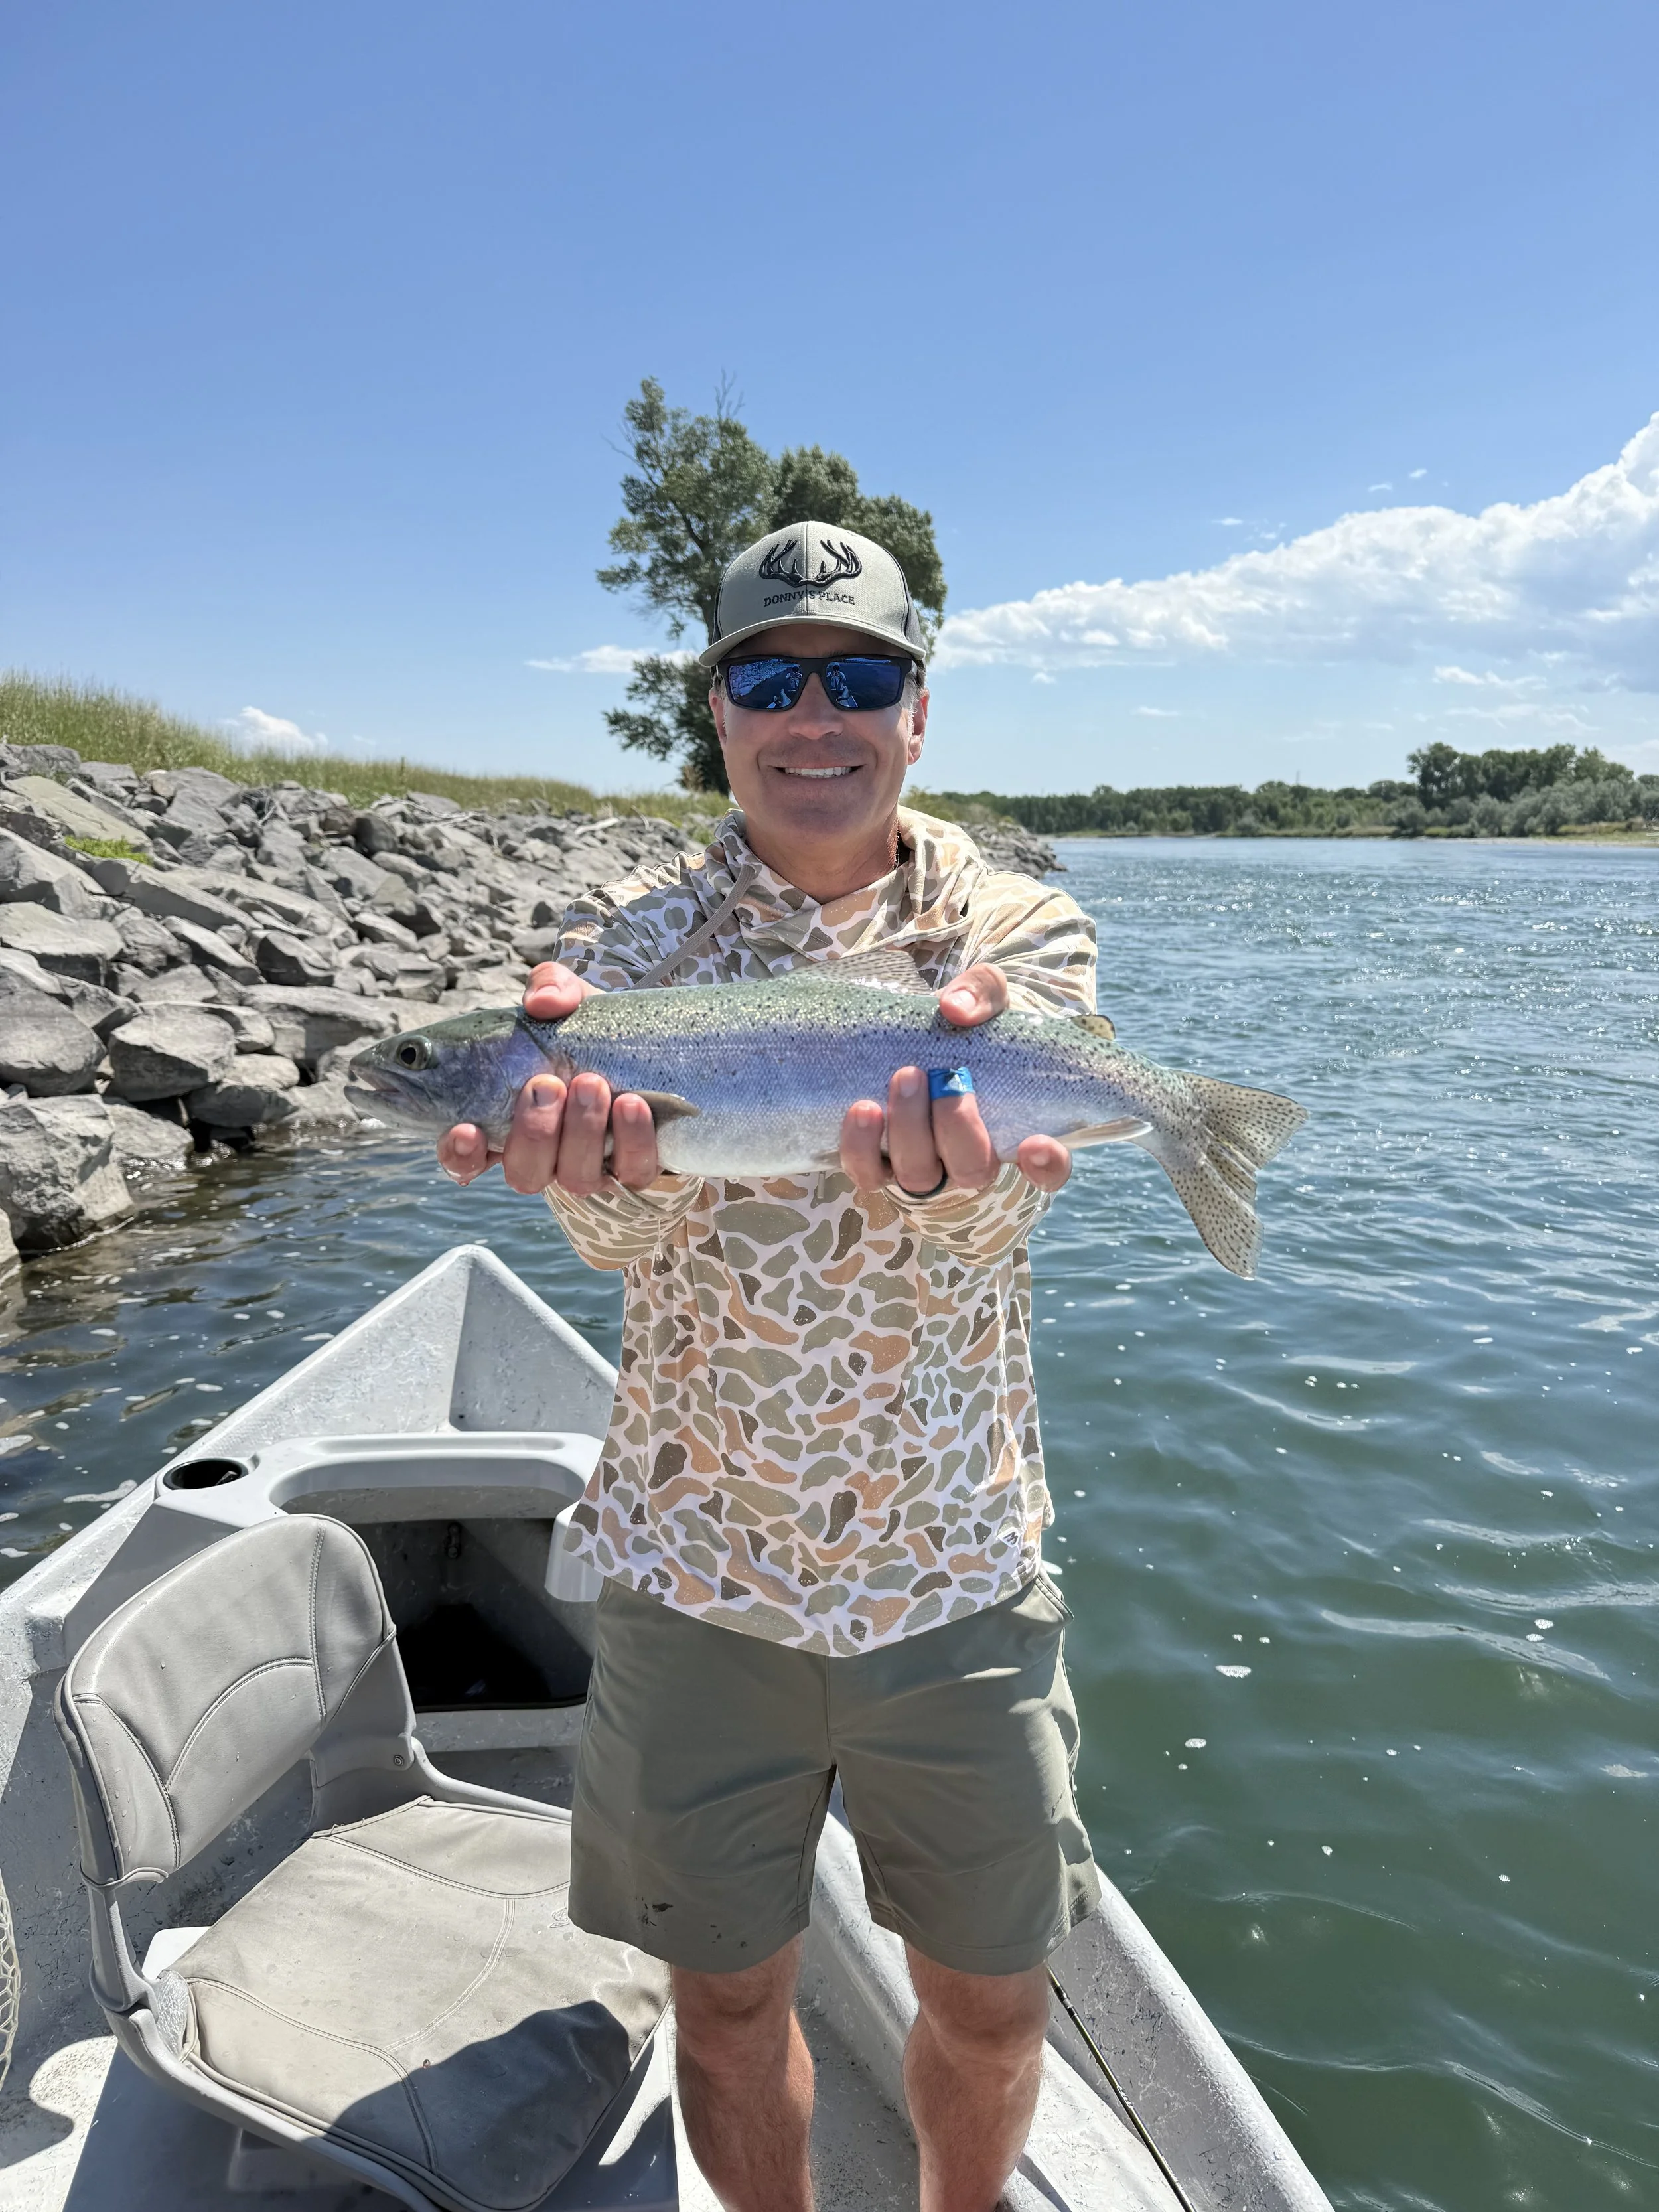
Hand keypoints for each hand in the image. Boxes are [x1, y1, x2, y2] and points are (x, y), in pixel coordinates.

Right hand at [435, 961, 662, 1195]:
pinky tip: (632, 1104)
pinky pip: (632, 1171)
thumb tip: (542, 1002)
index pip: (466, 1159)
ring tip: (591, 1084)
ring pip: (576, 1178)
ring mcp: (590, 1170)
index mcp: (507, 1125)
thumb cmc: (591, 1031)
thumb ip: (548, 988)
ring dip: (581, 1132)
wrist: (655, 1046)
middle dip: (535, 1132)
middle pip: (524, 1172)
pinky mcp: (637, 1171)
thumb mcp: (568, 1001)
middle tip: (548, 1084)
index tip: (467, 1130)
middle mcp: (545, 1157)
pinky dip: (632, 1139)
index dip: (461, 1153)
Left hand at [838, 962, 1072, 1196]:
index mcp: (1016, 1131)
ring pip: (919, 1176)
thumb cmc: (965, 1026)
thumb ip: (983, 994)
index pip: (1048, 1171)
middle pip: (972, 1170)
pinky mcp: (879, 1165)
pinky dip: (861, 1149)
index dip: (1046, 1166)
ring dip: (910, 1131)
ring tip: (904, 1077)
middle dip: (957, 1127)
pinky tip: (863, 1110)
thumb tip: (956, 1008)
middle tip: (945, 1077)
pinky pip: (869, 1174)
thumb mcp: (985, 1000)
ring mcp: (925, 1167)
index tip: (1036, 1145)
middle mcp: (972, 1160)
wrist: (915, 1037)